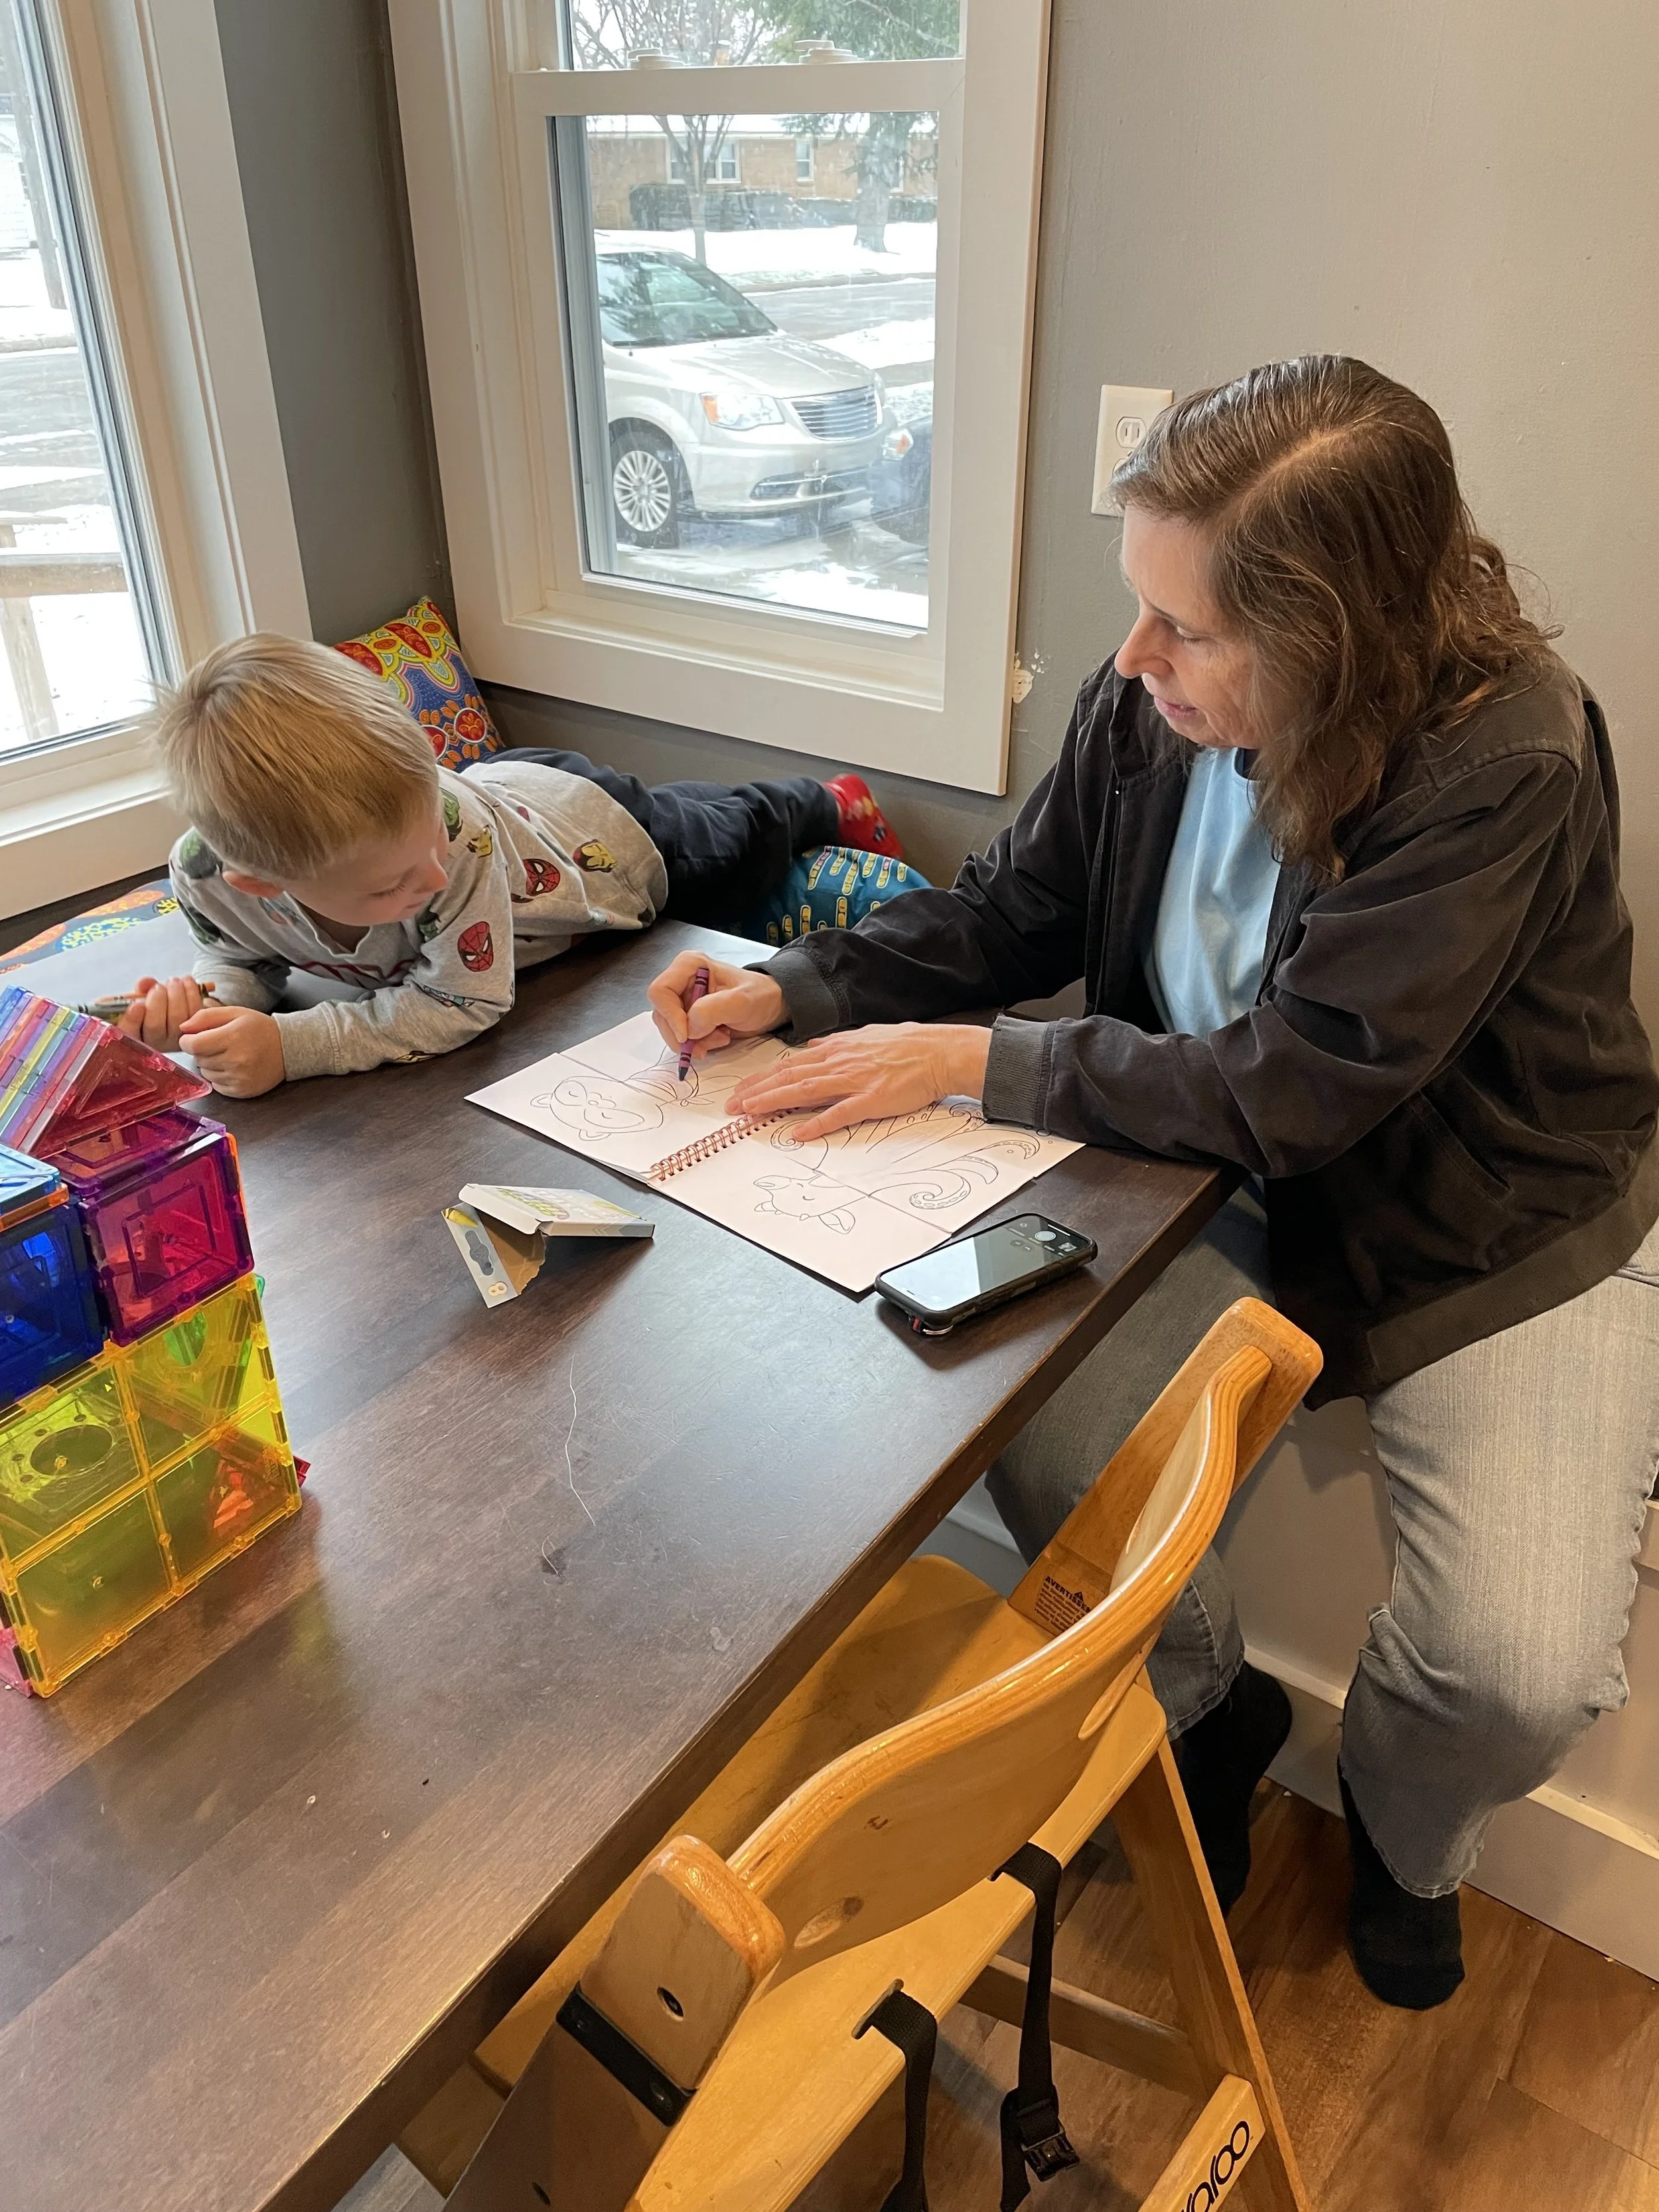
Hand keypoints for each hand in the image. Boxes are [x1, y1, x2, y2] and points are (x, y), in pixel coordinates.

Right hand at [115, 975, 204, 1051]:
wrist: (182, 1007)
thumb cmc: (158, 1003)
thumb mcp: (145, 996)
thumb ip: (141, 989)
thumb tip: (145, 983)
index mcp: (136, 1035)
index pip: (128, 1033)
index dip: (132, 1020)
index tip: (137, 1004)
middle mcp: (156, 1043)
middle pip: (155, 1025)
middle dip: (157, 1000)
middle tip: (158, 987)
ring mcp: (178, 1039)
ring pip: (176, 1017)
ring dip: (175, 993)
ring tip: (173, 981)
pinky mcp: (197, 1029)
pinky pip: (194, 1010)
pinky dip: (191, 991)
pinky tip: (186, 981)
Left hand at [177, 1004, 285, 1096]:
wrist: (287, 1049)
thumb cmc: (260, 1029)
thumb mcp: (235, 1013)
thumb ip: (205, 1017)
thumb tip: (182, 1028)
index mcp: (233, 1037)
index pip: (192, 1045)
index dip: (188, 1040)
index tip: (194, 1037)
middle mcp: (236, 1060)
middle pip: (198, 1059)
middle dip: (202, 1050)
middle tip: (219, 1044)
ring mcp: (239, 1078)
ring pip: (205, 1073)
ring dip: (210, 1064)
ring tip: (228, 1055)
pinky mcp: (241, 1091)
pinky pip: (216, 1085)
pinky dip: (219, 1076)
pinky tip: (233, 1067)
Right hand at [647, 950, 785, 1062]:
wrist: (771, 1006)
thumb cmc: (760, 996)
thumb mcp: (740, 1001)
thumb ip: (711, 1010)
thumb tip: (688, 1029)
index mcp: (688, 965)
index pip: (660, 992)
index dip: (670, 1016)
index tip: (688, 1035)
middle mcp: (680, 981)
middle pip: (662, 1014)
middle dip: (685, 1034)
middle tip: (713, 1040)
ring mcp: (683, 1000)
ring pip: (670, 1029)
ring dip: (694, 1041)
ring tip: (721, 1037)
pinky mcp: (688, 1017)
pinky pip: (681, 1037)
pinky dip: (697, 1044)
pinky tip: (718, 1039)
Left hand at [724, 1023, 992, 1138]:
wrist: (940, 1051)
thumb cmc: (909, 1044)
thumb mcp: (867, 1035)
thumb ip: (839, 1043)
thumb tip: (815, 1046)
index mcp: (837, 1048)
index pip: (790, 1064)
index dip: (762, 1078)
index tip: (740, 1090)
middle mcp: (840, 1062)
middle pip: (788, 1077)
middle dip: (756, 1091)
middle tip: (731, 1106)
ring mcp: (855, 1080)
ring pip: (804, 1091)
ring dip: (773, 1102)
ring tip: (749, 1114)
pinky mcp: (872, 1099)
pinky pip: (839, 1113)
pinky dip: (817, 1123)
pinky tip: (797, 1133)